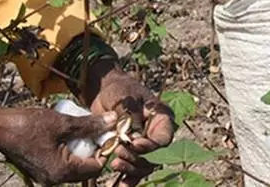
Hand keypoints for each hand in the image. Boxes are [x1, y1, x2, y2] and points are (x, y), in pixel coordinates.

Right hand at [0, 104, 115, 184]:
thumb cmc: (29, 124)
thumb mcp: (63, 122)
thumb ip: (90, 125)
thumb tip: (114, 121)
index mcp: (62, 171)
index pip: (96, 167)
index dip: (105, 149)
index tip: (107, 132)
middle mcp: (54, 179)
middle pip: (86, 169)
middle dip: (93, 149)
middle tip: (95, 129)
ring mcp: (46, 177)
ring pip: (74, 166)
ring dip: (81, 149)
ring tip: (81, 129)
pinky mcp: (40, 170)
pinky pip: (62, 164)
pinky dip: (68, 151)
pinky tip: (67, 134)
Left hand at [88, 65, 175, 184]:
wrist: (105, 93)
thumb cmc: (119, 90)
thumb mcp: (125, 99)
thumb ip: (130, 116)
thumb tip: (134, 136)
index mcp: (162, 119)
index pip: (163, 138)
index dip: (152, 145)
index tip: (135, 144)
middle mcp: (155, 135)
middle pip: (154, 157)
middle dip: (137, 159)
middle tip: (118, 154)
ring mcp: (143, 146)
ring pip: (143, 166)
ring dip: (130, 170)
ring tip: (114, 164)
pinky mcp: (131, 154)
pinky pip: (132, 171)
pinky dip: (126, 179)